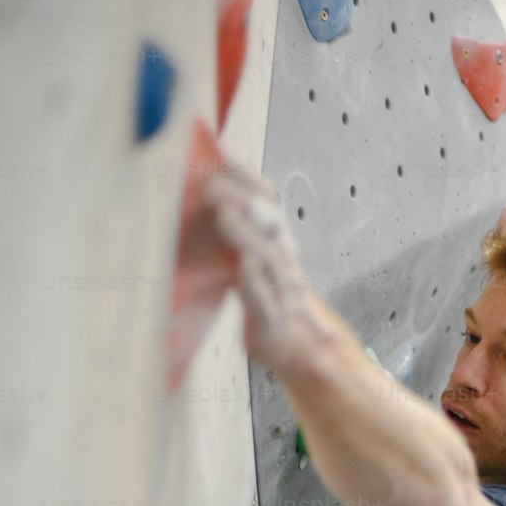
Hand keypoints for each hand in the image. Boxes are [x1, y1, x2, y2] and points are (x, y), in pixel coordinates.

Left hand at [204, 161, 317, 372]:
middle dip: (243, 201)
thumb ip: (236, 224)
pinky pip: (265, 300)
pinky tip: (244, 268)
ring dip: (246, 236)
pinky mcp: (272, 321)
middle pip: (269, 224)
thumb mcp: (254, 255)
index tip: (223, 159)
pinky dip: (255, 284)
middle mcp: (282, 260)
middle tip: (213, 187)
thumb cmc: (270, 297)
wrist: (300, 345)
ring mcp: (280, 291)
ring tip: (225, 218)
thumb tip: (206, 186)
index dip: (247, 179)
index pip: (267, 201)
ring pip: (268, 258)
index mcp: (275, 241)